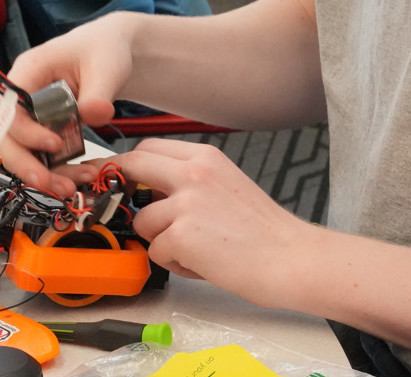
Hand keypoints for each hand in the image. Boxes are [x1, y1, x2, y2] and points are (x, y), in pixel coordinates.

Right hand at [0, 14, 134, 192]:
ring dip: (42, 173)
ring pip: (22, 151)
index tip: (55, 145)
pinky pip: (41, 155)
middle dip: (25, 164)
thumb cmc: (102, 49)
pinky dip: (57, 170)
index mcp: (29, 70)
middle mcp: (23, 95)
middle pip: (6, 135)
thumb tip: (95, 115)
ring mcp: (32, 114)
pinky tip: (81, 177)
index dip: (24, 131)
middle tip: (50, 184)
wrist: (112, 51)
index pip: (9, 106)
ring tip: (70, 188)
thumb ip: (99, 92)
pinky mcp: (44, 129)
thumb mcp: (106, 66)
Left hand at [114, 138, 314, 308]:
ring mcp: (185, 203)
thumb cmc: (264, 230)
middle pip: (133, 166)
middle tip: (134, 210)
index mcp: (205, 158)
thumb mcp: (226, 185)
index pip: (148, 147)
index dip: (130, 165)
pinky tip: (203, 263)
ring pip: (143, 220)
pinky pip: (156, 252)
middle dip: (123, 189)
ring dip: (160, 240)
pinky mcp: (180, 235)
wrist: (290, 257)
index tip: (120, 178)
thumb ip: (190, 180)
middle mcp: (193, 173)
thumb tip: (152, 190)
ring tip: (194, 249)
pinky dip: (175, 264)